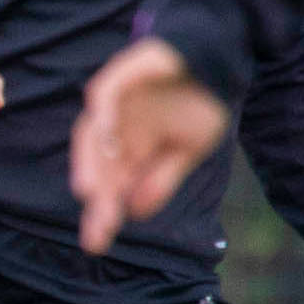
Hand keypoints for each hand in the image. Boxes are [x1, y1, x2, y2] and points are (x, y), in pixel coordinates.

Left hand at [69, 37, 226, 252]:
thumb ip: (161, 178)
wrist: (215, 59)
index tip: (96, 244)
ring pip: (92, 132)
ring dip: (90, 161)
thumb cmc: (198, 105)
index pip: (111, 185)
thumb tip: (135, 211)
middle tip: (95, 224)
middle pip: (98, 165)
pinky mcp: (121, 74)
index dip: (103, 213)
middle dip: (96, 194)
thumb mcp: (187, 149)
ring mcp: (116, 102)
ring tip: (88, 191)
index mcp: (131, 149)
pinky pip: (104, 94)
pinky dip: (103, 114)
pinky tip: (108, 137)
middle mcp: (117, 129)